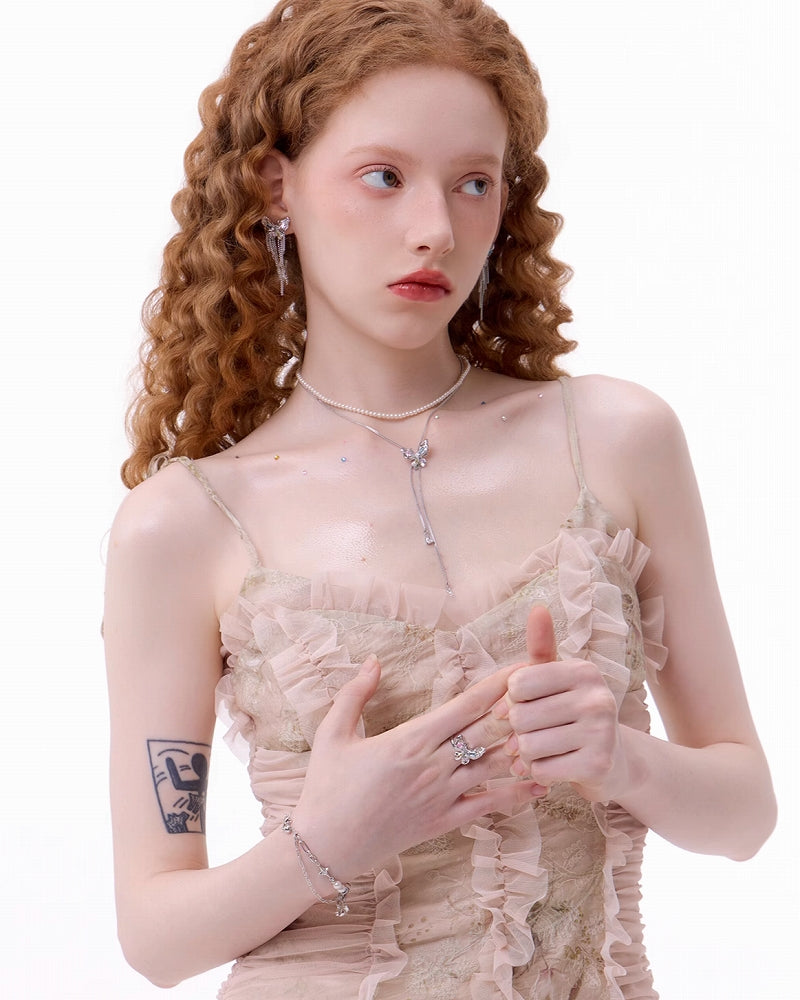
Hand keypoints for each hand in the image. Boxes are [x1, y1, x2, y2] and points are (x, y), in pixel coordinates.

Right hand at [292, 654, 547, 878]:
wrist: (325, 845)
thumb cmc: (325, 786)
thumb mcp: (332, 733)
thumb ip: (355, 694)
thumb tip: (373, 661)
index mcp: (409, 739)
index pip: (464, 706)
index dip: (496, 686)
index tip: (520, 667)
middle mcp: (432, 766)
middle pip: (487, 731)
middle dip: (519, 709)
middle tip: (549, 690)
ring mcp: (441, 796)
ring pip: (493, 767)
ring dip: (524, 747)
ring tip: (554, 730)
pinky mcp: (442, 822)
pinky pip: (487, 806)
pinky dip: (515, 795)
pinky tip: (540, 784)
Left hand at [494, 606, 624, 800]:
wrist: (612, 762)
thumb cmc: (573, 715)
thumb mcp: (557, 679)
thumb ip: (542, 648)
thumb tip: (538, 608)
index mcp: (583, 671)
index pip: (518, 683)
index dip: (510, 700)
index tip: (521, 707)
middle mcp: (596, 697)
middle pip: (520, 717)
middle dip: (517, 732)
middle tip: (532, 735)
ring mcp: (601, 732)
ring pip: (528, 746)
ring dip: (526, 755)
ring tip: (541, 751)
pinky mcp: (598, 765)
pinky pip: (541, 771)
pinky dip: (538, 773)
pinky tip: (552, 767)